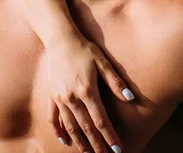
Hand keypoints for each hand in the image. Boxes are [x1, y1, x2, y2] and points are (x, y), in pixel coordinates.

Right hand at [45, 34, 132, 152]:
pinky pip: (54, 118)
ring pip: (70, 126)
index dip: (110, 136)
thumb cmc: (84, 49)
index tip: (117, 149)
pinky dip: (59, 131)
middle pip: (86, 128)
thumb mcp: (103, 62)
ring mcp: (60, 98)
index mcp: (87, 90)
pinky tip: (65, 141)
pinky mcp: (51, 95)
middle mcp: (72, 98)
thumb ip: (116, 82)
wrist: (60, 39)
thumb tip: (131, 98)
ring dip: (80, 142)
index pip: (100, 120)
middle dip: (96, 145)